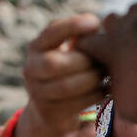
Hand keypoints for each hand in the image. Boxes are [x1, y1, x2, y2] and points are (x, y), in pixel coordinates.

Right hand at [22, 14, 104, 136]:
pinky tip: (106, 88)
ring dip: (92, 80)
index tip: (96, 22)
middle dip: (84, 61)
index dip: (72, 26)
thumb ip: (80, 38)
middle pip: (54, 64)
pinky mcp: (50, 113)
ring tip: (106, 74)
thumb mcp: (68, 51)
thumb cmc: (68, 71)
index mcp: (36, 47)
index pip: (50, 32)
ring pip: (67, 86)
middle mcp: (31, 69)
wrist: (50, 110)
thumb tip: (99, 26)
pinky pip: (77, 104)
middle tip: (103, 60)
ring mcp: (37, 93)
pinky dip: (96, 95)